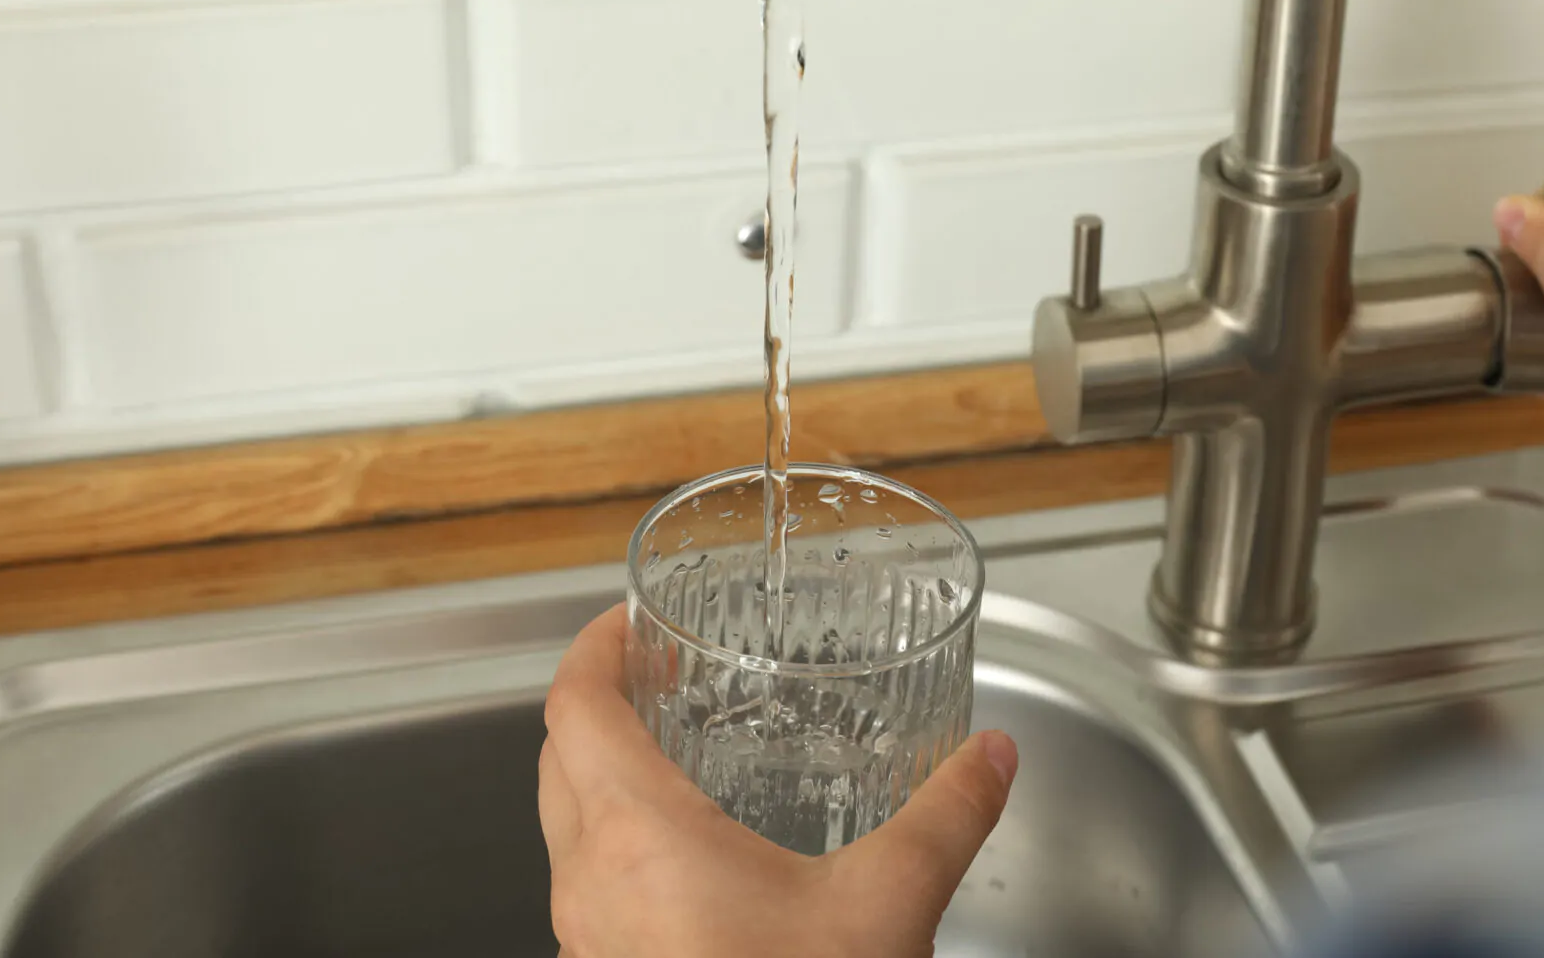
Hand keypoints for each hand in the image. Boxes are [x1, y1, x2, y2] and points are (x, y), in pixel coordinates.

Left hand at [539, 604, 1017, 957]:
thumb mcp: (888, 905)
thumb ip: (945, 816)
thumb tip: (989, 762)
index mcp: (637, 838)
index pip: (570, 706)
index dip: (592, 647)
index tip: (627, 620)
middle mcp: (588, 887)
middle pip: (554, 760)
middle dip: (597, 706)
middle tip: (657, 677)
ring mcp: (588, 945)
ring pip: (564, 833)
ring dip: (603, 780)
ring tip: (679, 760)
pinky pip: (588, 893)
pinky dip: (619, 851)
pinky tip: (694, 867)